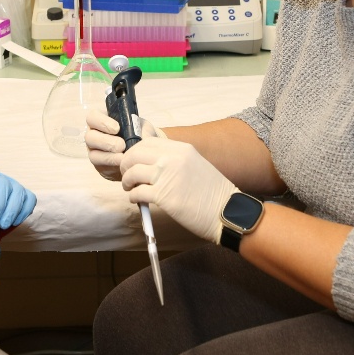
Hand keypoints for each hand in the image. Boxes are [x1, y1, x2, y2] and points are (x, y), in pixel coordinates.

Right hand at [85, 108, 164, 180]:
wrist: (143, 153)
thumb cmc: (139, 135)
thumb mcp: (142, 127)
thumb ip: (140, 128)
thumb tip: (138, 135)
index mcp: (101, 120)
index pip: (92, 117)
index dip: (101, 122)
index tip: (117, 128)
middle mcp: (94, 135)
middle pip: (89, 137)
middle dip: (106, 142)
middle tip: (122, 145)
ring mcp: (95, 152)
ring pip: (93, 154)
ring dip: (109, 156)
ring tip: (123, 156)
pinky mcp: (100, 166)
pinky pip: (101, 167)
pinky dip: (112, 166)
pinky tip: (122, 164)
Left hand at [120, 137, 239, 243]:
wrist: (228, 212)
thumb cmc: (211, 192)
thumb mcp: (194, 164)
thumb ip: (173, 159)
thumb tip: (148, 161)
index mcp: (181, 149)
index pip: (146, 142)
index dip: (134, 152)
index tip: (133, 162)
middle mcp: (173, 159)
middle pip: (135, 154)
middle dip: (126, 165)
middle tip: (127, 175)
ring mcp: (168, 177)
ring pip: (132, 172)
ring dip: (127, 181)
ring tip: (130, 188)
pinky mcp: (165, 197)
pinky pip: (137, 192)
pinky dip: (133, 196)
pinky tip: (137, 200)